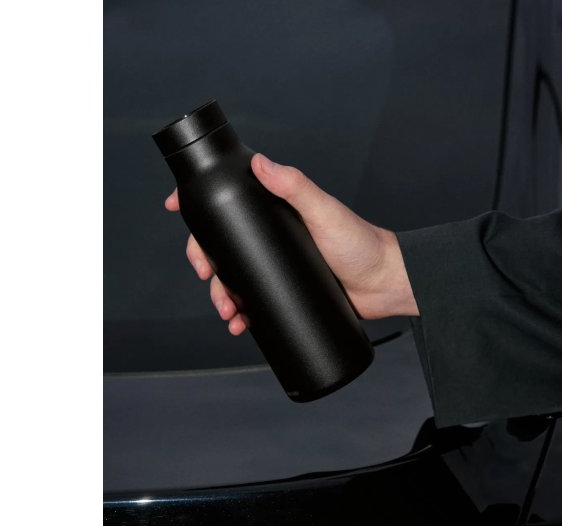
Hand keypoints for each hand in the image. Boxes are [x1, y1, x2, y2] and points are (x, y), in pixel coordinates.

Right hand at [164, 153, 417, 334]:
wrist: (385, 284)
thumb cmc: (361, 243)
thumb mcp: (325, 211)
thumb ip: (295, 186)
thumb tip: (261, 163)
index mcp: (276, 211)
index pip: (230, 203)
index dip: (200, 207)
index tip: (176, 209)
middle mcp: (273, 237)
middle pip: (224, 246)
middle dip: (205, 262)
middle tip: (206, 277)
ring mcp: (278, 266)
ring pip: (235, 279)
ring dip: (222, 296)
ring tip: (228, 312)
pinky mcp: (286, 291)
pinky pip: (255, 302)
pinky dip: (242, 315)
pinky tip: (239, 325)